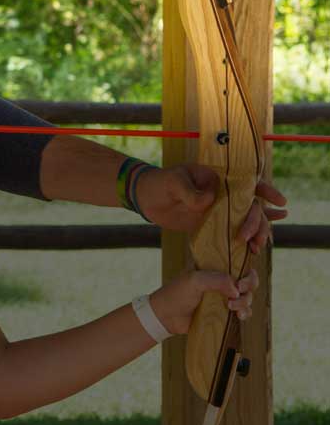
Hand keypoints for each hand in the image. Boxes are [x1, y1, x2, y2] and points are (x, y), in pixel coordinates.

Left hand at [136, 166, 287, 252]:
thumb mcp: (174, 182)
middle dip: (257, 222)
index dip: (266, 190)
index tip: (279, 201)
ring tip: (258, 246)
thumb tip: (209, 199)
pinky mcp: (211, 225)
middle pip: (251, 206)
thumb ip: (190, 191)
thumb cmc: (160, 183)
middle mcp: (223, 193)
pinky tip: (257, 247)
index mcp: (218, 177)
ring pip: (247, 220)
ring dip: (257, 232)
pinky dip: (245, 238)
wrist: (145, 198)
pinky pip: (232, 231)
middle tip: (250, 238)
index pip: (248, 182)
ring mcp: (218, 210)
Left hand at [150, 267, 258, 335]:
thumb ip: (216, 280)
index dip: (246, 270)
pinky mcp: (224, 312)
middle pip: (247, 280)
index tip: (241, 281)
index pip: (238, 263)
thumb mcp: (194, 281)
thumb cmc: (176, 293)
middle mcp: (222, 281)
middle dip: (249, 286)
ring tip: (231, 307)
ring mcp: (223, 296)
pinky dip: (245, 312)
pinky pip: (242, 311)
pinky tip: (239, 316)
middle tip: (239, 291)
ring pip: (247, 296)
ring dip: (245, 301)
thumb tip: (237, 288)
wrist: (166, 317)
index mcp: (214, 267)